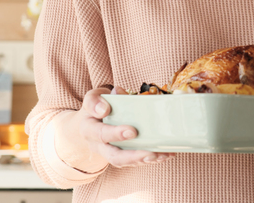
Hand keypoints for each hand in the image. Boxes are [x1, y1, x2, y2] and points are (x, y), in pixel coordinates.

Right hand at [54, 86, 175, 170]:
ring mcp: (109, 152)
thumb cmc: (96, 106)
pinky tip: (165, 154)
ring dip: (145, 160)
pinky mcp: (121, 155)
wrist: (90, 121)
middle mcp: (98, 145)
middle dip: (133, 156)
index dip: (115, 134)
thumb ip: (99, 97)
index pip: (100, 134)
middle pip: (114, 156)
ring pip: (126, 162)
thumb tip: (117, 92)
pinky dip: (150, 158)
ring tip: (162, 155)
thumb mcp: (93, 97)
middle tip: (150, 153)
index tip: (132, 131)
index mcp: (89, 129)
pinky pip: (134, 160)